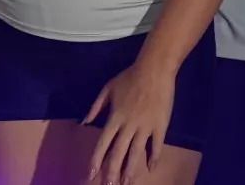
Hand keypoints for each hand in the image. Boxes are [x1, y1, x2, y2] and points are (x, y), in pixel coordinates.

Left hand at [85, 60, 175, 184]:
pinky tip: (150, 168)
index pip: (103, 143)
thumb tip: (84, 122)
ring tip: (126, 183)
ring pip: (136, 153)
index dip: (96, 159)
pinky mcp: (160, 126)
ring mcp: (145, 127)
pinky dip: (153, 158)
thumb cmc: (129, 78)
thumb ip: (95, 107)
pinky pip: (156, 146)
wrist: (154, 71)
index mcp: (115, 117)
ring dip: (131, 169)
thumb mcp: (107, 89)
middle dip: (112, 171)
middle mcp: (129, 125)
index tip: (91, 173)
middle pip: (118, 152)